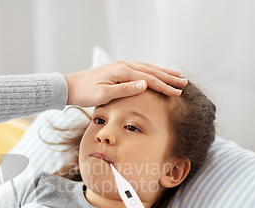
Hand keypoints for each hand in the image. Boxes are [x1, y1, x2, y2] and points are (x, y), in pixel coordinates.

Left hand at [64, 60, 187, 106]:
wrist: (70, 87)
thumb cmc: (85, 93)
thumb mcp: (104, 95)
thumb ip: (125, 90)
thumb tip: (145, 84)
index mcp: (122, 71)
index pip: (149, 79)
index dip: (165, 86)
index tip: (178, 92)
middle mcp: (123, 65)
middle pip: (151, 71)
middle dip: (169, 77)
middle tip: (184, 82)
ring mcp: (120, 66)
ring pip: (147, 68)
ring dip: (162, 72)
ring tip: (176, 75)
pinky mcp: (117, 69)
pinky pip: (139, 68)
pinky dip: (151, 71)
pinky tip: (155, 73)